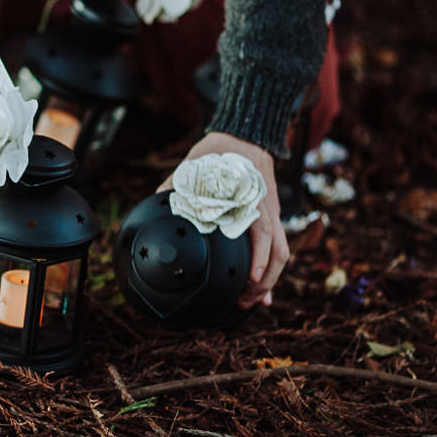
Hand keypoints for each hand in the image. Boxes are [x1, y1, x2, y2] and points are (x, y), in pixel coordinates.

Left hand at [157, 132, 286, 308]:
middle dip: (266, 281)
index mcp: (250, 198)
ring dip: (270, 280)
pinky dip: (269, 269)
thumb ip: (176, 185)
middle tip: (245, 302)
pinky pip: (277, 247)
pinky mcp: (271, 217)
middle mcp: (266, 209)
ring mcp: (272, 214)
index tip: (250, 279)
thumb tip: (154, 204)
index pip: (264, 232)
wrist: (246, 134)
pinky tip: (261, 288)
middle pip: (278, 252)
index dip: (259, 258)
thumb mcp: (196, 164)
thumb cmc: (219, 151)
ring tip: (253, 302)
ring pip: (282, 253)